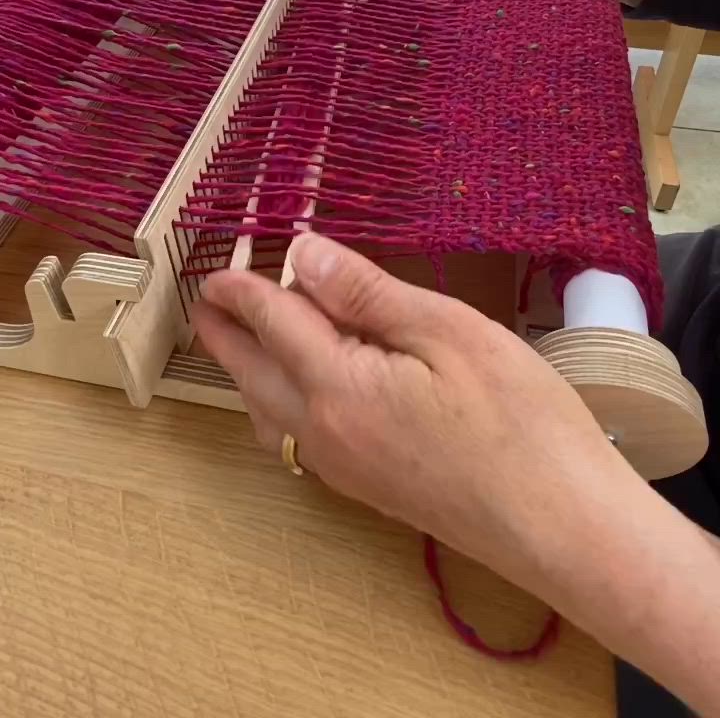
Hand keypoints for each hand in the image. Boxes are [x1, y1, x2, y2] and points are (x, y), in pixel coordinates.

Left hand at [193, 232, 630, 604]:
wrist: (562, 527)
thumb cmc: (520, 420)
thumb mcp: (448, 331)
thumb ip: (367, 295)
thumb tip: (304, 255)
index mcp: (339, 388)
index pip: (272, 324)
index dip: (242, 289)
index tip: (217, 265)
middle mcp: (325, 434)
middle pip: (252, 374)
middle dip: (225, 331)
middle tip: (208, 296)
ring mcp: (344, 470)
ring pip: (267, 413)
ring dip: (247, 369)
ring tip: (247, 333)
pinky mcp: (367, 489)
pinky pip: (295, 438)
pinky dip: (275, 402)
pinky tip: (299, 387)